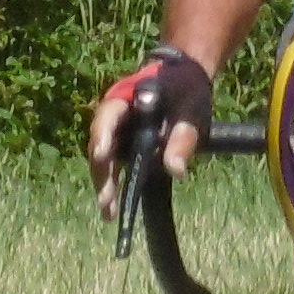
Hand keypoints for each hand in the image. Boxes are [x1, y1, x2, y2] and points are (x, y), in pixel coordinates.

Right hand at [86, 45, 211, 206]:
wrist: (186, 81)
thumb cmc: (188, 92)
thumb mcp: (192, 113)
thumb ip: (184, 138)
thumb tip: (176, 170)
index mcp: (128, 96)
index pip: (109, 114)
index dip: (103, 134)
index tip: (103, 154)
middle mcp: (115, 113)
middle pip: (101, 141)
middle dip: (102, 171)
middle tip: (107, 200)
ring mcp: (117, 129)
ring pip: (104, 157)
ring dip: (105, 182)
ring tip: (108, 213)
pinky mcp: (122, 143)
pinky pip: (113, 163)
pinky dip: (112, 182)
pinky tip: (112, 209)